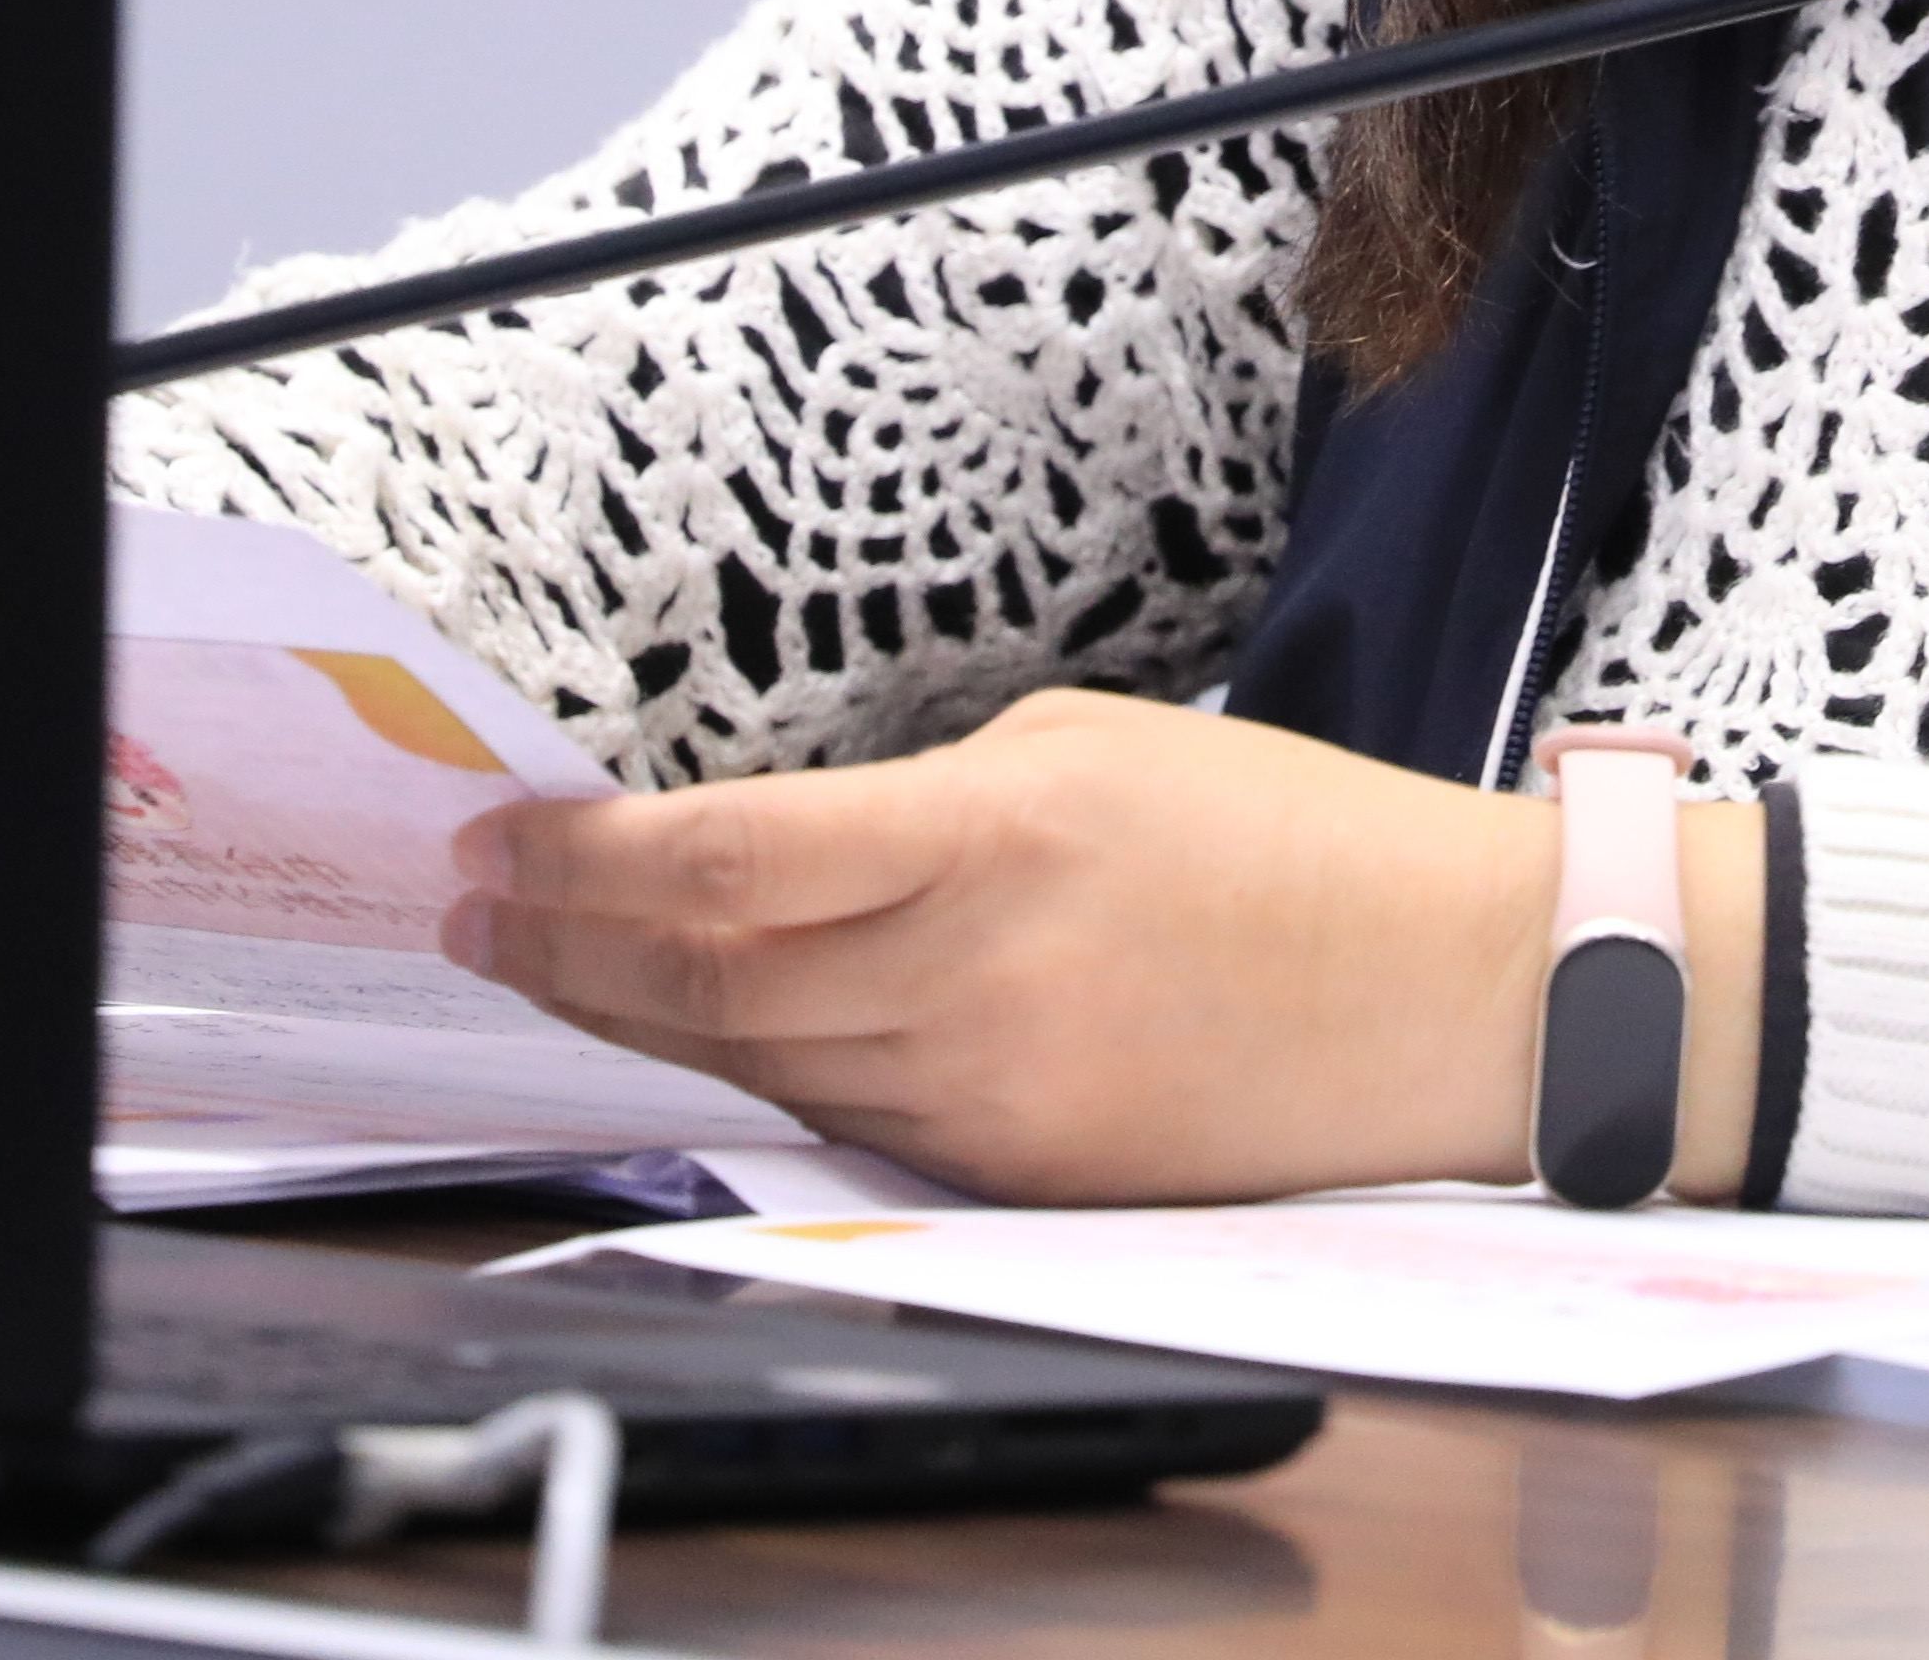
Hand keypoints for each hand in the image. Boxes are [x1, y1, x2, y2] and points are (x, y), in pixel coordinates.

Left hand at [441, 688, 1761, 1205]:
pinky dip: (759, 1071)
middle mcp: (971, 985)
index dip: (583, 860)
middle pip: (703, 980)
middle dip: (565, 943)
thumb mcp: (1095, 753)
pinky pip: (850, 1119)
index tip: (500, 837)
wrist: (1455, 994)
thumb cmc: (1298, 843)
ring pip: (755, 1062)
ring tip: (546, 966)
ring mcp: (993, 1099)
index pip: (721, 864)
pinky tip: (702, 1034)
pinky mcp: (1022, 1175)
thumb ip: (926, 806)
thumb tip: (784, 854)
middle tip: (473, 905)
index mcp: (991, 842)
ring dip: (635, 1015)